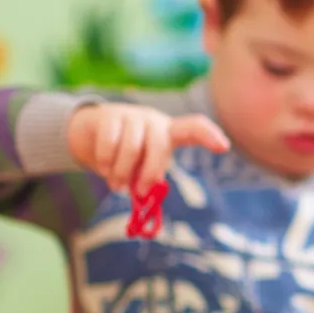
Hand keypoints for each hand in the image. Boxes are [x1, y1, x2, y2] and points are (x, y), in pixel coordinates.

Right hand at [68, 103, 230, 194]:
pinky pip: (109, 144)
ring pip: (130, 148)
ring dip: (121, 173)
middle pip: (159, 146)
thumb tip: (146, 197)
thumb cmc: (124, 155)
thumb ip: (148, 178)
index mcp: (168, 133)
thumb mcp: (141, 166)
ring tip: (115, 183)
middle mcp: (154, 121)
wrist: (88, 134)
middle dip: (148, 173)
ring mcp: (131, 115)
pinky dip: (105, 162)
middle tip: (138, 192)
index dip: (210, 136)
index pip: (194, 127)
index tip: (224, 147)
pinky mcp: (107, 115)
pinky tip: (102, 166)